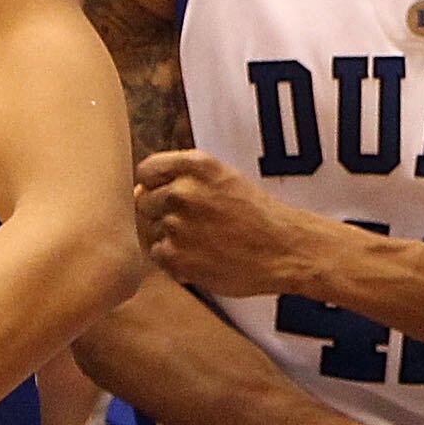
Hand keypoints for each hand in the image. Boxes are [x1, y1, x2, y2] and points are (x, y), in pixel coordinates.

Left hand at [135, 149, 321, 297]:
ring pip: (150, 230)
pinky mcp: (176, 256)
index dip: (155, 185)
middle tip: (196, 224)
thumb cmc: (257, 215)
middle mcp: (183, 191)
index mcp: (197, 165)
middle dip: (162, 213)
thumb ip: (183, 178)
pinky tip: (202, 256)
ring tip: (203, 241)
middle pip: (144, 202)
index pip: (147, 171)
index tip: (172, 196)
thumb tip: (138, 192)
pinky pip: (158, 254)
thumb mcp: (225, 178)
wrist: (285, 249)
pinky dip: (175, 259)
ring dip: (170, 237)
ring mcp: (177, 224)